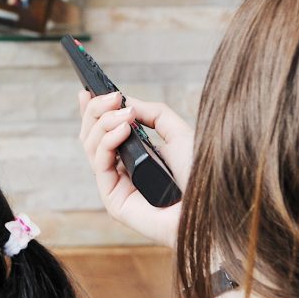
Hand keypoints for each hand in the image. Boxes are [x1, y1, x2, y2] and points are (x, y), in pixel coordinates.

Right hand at [78, 88, 194, 248]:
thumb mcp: (178, 133)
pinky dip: (107, 141)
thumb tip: (126, 102)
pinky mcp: (113, 200)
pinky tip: (123, 129)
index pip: (103, 133)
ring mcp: (115, 186)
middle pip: (91, 137)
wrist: (211, 206)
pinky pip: (100, 164)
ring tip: (123, 113)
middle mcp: (122, 171)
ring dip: (103, 122)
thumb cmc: (200, 174)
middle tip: (110, 97)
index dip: (92, 112)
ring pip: (91, 147)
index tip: (87, 91)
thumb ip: (153, 114)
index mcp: (135, 157)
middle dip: (96, 111)